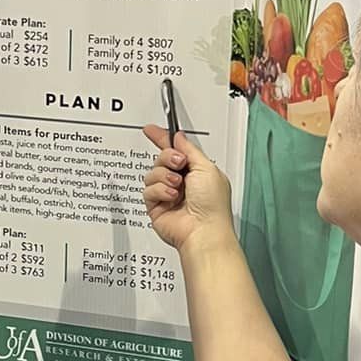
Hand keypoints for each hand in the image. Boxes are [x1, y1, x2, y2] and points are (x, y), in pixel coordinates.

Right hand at [141, 126, 232, 252]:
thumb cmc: (212, 205)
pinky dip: (160, 191)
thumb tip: (178, 137)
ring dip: (164, 176)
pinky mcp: (156, 205)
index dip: (163, 138)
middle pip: (162, 158)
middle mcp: (181, 181)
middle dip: (168, 158)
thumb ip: (189, 149)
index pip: (175, 150)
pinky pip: (148, 189)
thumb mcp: (205, 167)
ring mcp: (168, 193)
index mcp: (196, 171)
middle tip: (179, 165)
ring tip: (177, 186)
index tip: (151, 130)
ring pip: (152, 172)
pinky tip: (171, 197)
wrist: (203, 230)